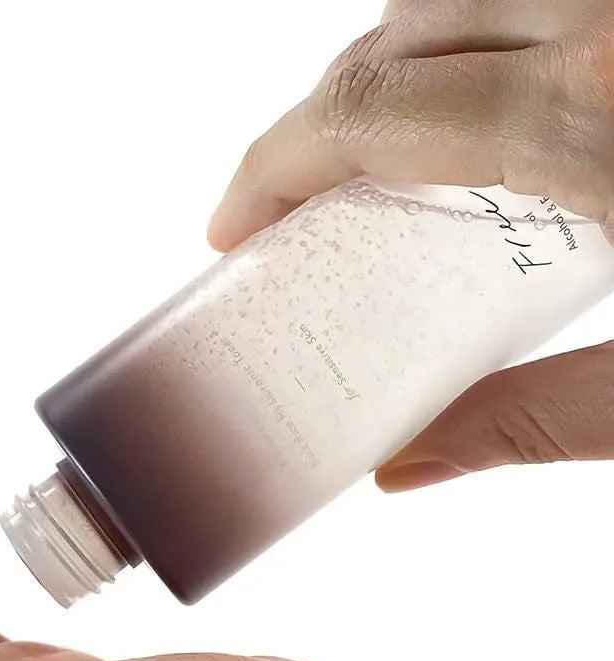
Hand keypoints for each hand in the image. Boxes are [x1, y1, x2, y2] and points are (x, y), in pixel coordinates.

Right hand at [208, 0, 613, 491]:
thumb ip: (535, 419)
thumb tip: (407, 466)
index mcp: (591, 111)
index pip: (368, 109)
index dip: (272, 165)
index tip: (232, 226)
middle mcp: (603, 18)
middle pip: (389, 41)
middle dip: (315, 121)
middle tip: (290, 206)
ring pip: (449, 3)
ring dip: (388, 72)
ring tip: (371, 158)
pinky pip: (518, 2)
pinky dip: (463, 48)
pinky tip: (475, 118)